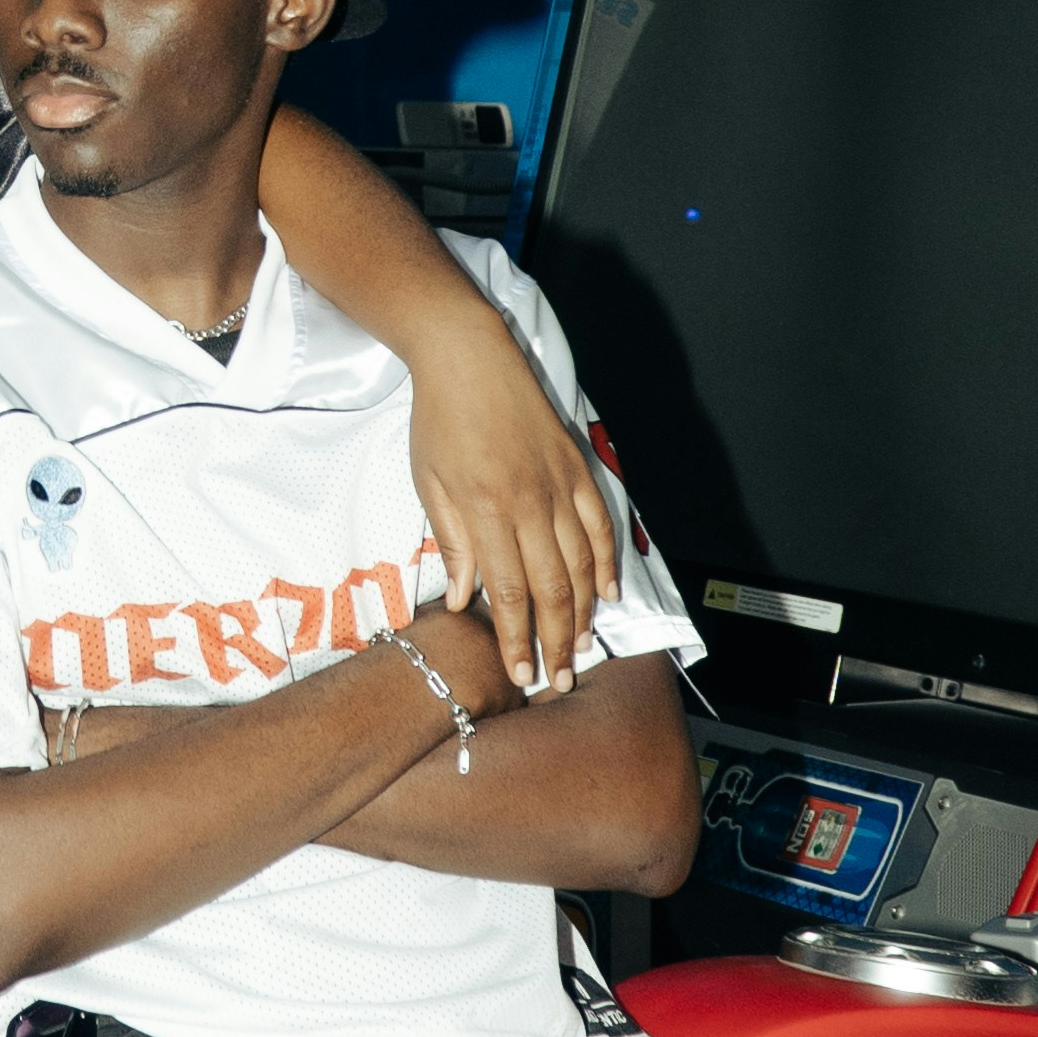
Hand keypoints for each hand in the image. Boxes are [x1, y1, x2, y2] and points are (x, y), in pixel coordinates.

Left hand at [406, 306, 618, 699]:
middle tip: (560, 680)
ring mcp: (558, 485)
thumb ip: (451, 543)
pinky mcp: (577, 467)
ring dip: (582, 612)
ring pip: (581, 564)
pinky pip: (599, 524)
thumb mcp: (429, 484)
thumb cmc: (438, 419)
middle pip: (551, 588)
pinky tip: (608, 593)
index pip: (508, 593)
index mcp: (485, 511)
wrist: (467, 356)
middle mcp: (529, 503)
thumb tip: (463, 599)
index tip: (523, 675)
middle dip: (555, 641)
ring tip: (580, 648)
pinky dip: (606, 561)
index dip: (517, 640)